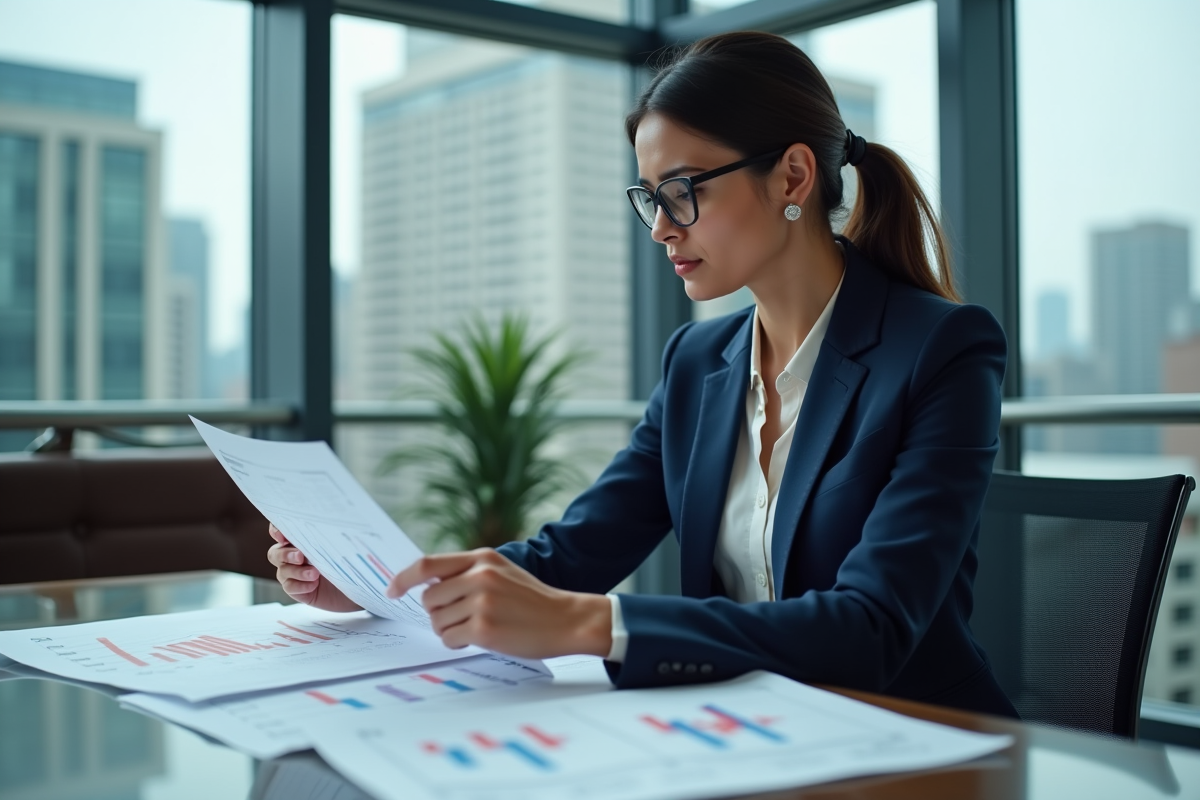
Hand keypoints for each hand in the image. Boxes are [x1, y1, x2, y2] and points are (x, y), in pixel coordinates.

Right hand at [266, 524, 362, 612]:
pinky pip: (290, 587)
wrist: (357, 585)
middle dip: (286, 554)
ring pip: (283, 571)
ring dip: (298, 572)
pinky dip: (300, 586)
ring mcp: (292, 573)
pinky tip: (313, 585)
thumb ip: (328, 536)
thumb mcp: (339, 546)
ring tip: (315, 574)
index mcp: (300, 540)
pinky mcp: (297, 590)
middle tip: (301, 556)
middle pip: (275, 553)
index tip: (282, 536)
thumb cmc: (347, 560)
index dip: (276, 531)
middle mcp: (291, 555)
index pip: (280, 531)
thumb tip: (329, 524)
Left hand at [386, 549, 611, 659]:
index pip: (428, 564)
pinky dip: (458, 643)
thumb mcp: (502, 572)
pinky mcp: (484, 628)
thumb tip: (428, 586)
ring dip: (448, 630)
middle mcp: (479, 576)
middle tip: (460, 619)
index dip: (404, 578)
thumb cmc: (532, 600)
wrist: (566, 619)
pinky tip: (478, 639)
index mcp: (482, 558)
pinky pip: (449, 638)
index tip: (392, 591)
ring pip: (437, 621)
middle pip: (429, 598)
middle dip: (438, 613)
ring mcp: (481, 602)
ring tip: (473, 628)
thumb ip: (469, 572)